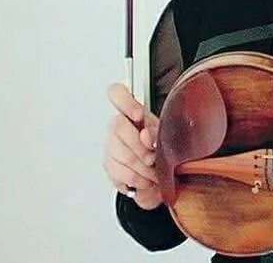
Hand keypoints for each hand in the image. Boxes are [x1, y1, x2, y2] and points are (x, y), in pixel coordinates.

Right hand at [103, 83, 162, 209]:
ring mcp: (110, 144)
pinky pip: (117, 172)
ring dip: (140, 168)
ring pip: (118, 153)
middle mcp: (118, 124)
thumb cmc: (159, 143)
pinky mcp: (109, 165)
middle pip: (117, 126)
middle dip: (138, 146)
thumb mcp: (164, 132)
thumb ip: (156, 130)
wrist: (155, 168)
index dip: (125, 102)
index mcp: (133, 110)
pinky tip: (145, 180)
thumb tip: (147, 136)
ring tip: (154, 173)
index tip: (138, 115)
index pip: (117, 93)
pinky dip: (135, 179)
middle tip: (152, 157)